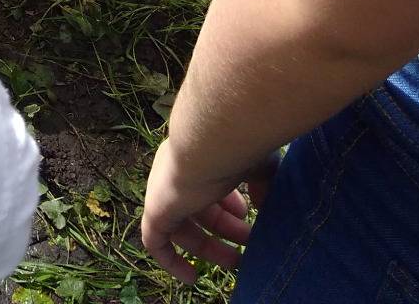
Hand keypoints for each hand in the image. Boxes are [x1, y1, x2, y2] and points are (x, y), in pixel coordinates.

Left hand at [141, 141, 277, 281]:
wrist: (211, 141)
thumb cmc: (237, 149)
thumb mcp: (258, 167)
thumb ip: (262, 183)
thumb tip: (264, 204)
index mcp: (197, 158)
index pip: (210, 185)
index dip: (230, 204)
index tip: (249, 215)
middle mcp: (175, 173)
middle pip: (199, 210)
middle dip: (225, 230)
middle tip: (250, 245)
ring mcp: (163, 191)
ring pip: (183, 228)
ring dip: (210, 247)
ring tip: (239, 262)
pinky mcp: (154, 210)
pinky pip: (156, 241)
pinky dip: (170, 260)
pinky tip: (192, 277)